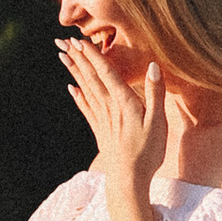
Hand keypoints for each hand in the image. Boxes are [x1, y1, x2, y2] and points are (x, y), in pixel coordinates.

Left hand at [59, 34, 169, 203]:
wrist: (128, 180)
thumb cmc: (147, 152)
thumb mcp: (158, 122)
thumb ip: (155, 93)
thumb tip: (154, 66)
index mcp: (124, 103)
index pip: (106, 73)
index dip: (93, 56)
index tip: (80, 40)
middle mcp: (109, 108)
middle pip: (91, 78)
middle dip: (79, 58)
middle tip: (64, 41)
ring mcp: (102, 119)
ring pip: (86, 90)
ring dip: (75, 72)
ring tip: (63, 56)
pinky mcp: (100, 130)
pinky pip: (86, 108)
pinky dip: (78, 96)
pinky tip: (71, 88)